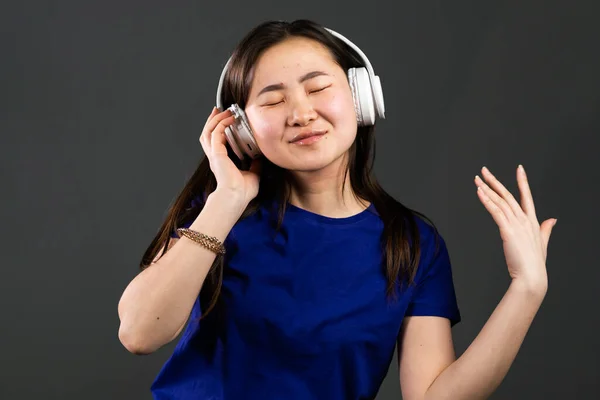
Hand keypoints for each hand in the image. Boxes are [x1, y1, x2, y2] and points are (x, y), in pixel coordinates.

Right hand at [199, 107, 260, 205]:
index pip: (215, 142)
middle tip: (218, 110)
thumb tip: (260, 158)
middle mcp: (215, 157)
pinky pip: (216, 134)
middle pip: (207, 134)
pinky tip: (228, 118)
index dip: (217, 130)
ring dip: (216, 119)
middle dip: (212, 120)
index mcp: (221, 162)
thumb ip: (255, 166)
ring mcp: (214, 155)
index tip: (224, 120)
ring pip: (208, 131)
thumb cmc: (242, 192)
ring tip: (223, 110)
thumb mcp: (253, 175)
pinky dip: (221, 124)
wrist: (236, 197)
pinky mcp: (216, 153)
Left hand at [474, 165, 555, 291]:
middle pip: (508, 195)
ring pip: (500, 201)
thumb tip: (553, 219)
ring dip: (487, 189)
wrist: (531, 276)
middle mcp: (525, 220)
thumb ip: (546, 229)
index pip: (526, 196)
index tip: (519, 168)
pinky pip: (495, 212)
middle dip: (495, 181)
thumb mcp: (542, 243)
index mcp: (532, 221)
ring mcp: (516, 224)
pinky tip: (480, 193)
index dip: (522, 182)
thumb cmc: (534, 263)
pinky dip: (487, 201)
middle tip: (484, 171)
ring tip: (477, 180)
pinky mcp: (507, 231)